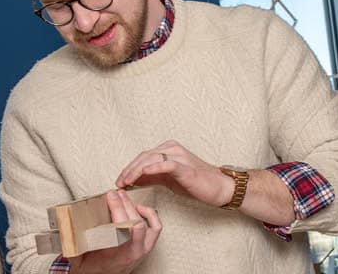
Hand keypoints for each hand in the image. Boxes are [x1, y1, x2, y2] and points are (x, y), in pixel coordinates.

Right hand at [68, 190, 161, 273]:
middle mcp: (135, 251)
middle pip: (135, 220)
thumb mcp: (77, 260)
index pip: (125, 227)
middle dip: (123, 203)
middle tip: (113, 193)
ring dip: (135, 207)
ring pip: (147, 222)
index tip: (108, 196)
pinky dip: (149, 214)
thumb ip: (71, 246)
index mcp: (119, 254)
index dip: (118, 208)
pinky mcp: (147, 245)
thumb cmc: (91, 269)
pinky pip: (156, 227)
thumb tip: (63, 228)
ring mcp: (144, 248)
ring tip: (123, 198)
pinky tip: (137, 207)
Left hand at [115, 140, 234, 207]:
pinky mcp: (185, 167)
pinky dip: (153, 169)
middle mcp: (172, 149)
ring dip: (136, 171)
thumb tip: (132, 180)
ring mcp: (179, 156)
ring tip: (126, 182)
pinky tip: (143, 175)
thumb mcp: (168, 180)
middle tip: (119, 183)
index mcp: (168, 150)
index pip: (142, 157)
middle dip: (129, 170)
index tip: (119, 181)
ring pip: (151, 159)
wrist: (219, 187)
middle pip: (144, 156)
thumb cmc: (195, 183)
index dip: (128, 168)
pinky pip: (166, 165)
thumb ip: (152, 177)